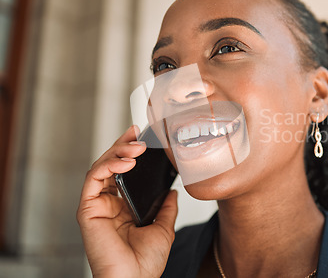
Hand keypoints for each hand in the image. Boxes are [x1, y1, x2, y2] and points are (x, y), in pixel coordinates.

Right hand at [77, 126, 177, 277]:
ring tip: (137, 146)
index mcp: (123, 206)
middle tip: (138, 133)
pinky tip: (127, 161)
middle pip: (110, 164)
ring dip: (118, 151)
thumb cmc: (146, 262)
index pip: (124, 171)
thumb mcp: (163, 228)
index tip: (143, 137)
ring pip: (101, 167)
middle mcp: (108, 203)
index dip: (130, 151)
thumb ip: (165, 208)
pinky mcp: (88, 209)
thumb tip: (172, 192)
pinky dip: (108, 165)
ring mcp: (97, 205)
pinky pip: (93, 179)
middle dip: (123, 144)